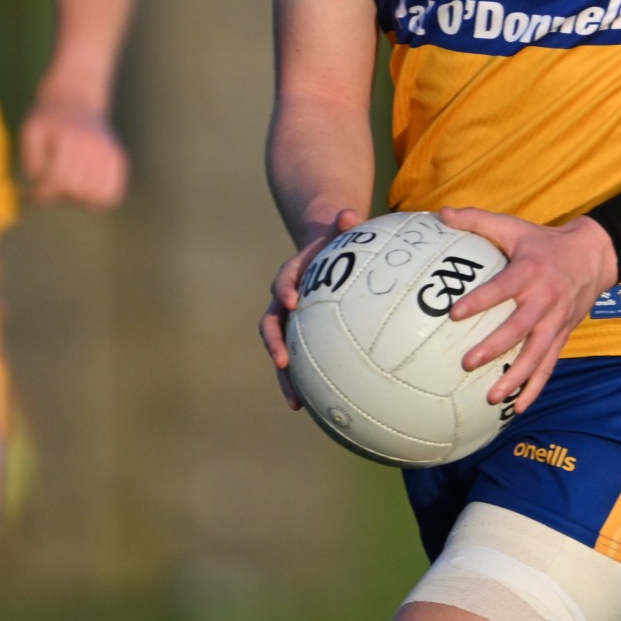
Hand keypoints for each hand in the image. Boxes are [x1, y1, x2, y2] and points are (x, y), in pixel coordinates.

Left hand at [19, 99, 128, 208]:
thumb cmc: (49, 121)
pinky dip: (96, 198)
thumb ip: (32, 161)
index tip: (32, 193)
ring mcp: (110, 152)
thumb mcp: (30, 133)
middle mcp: (95, 144)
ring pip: (95, 196)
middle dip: (58, 194)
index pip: (57, 179)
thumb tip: (42, 188)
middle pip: (76, 189)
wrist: (76, 101)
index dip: (41, 192)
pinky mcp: (119, 159)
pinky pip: (111, 194)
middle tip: (49, 186)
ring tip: (67, 186)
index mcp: (70, 137)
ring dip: (77, 198)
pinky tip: (83, 188)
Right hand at [259, 208, 364, 408]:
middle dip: (274, 345)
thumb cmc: (337, 239)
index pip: (283, 282)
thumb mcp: (341, 227)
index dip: (285, 290)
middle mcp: (285, 300)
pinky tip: (323, 406)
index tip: (292, 301)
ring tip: (296, 403)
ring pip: (280, 350)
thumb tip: (349, 213)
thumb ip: (345, 221)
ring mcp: (291, 320)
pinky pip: (301, 360)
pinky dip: (305, 381)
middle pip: (271, 325)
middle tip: (284, 363)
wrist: (324, 246)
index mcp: (294, 274)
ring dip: (285, 377)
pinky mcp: (302, 335)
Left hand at [439, 207, 617, 414]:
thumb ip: (477, 220)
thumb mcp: (514, 226)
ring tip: (492, 398)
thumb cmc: (544, 242)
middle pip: (520, 328)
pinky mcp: (562, 336)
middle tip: (467, 363)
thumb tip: (442, 213)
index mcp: (530, 272)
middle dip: (494, 347)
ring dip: (516, 378)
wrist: (595, 256)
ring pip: (537, 354)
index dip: (480, 300)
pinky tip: (518, 409)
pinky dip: (536, 388)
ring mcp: (556, 322)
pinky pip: (549, 365)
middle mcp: (545, 300)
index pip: (503, 287)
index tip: (454, 313)